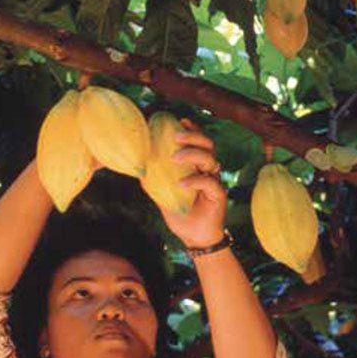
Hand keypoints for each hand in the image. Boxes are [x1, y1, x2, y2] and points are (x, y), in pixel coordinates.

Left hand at [156, 120, 227, 247]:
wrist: (194, 237)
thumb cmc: (181, 214)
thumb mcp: (163, 194)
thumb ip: (155, 179)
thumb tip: (137, 167)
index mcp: (198, 167)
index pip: (199, 143)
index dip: (192, 130)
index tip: (180, 120)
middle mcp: (209, 171)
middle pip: (208, 145)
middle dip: (193, 137)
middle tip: (175, 137)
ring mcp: (215, 181)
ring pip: (210, 159)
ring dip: (192, 154)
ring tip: (174, 157)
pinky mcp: (218, 194)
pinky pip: (209, 182)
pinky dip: (194, 180)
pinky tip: (181, 183)